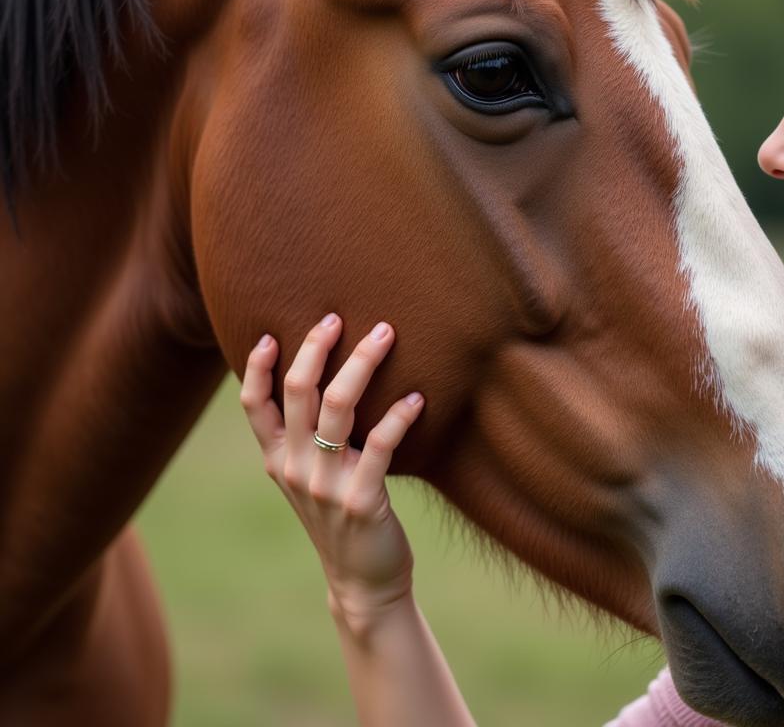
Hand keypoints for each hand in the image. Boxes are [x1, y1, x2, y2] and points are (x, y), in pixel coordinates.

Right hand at [241, 315, 424, 621]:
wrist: (361, 581)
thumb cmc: (340, 513)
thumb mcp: (309, 475)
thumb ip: (306, 435)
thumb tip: (323, 374)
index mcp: (277, 459)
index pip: (252, 404)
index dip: (257, 366)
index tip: (272, 332)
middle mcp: (294, 467)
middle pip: (298, 391)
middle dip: (317, 346)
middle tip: (339, 315)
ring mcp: (325, 484)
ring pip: (338, 408)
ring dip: (362, 364)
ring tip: (386, 334)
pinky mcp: (361, 499)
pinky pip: (380, 445)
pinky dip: (399, 416)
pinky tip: (418, 398)